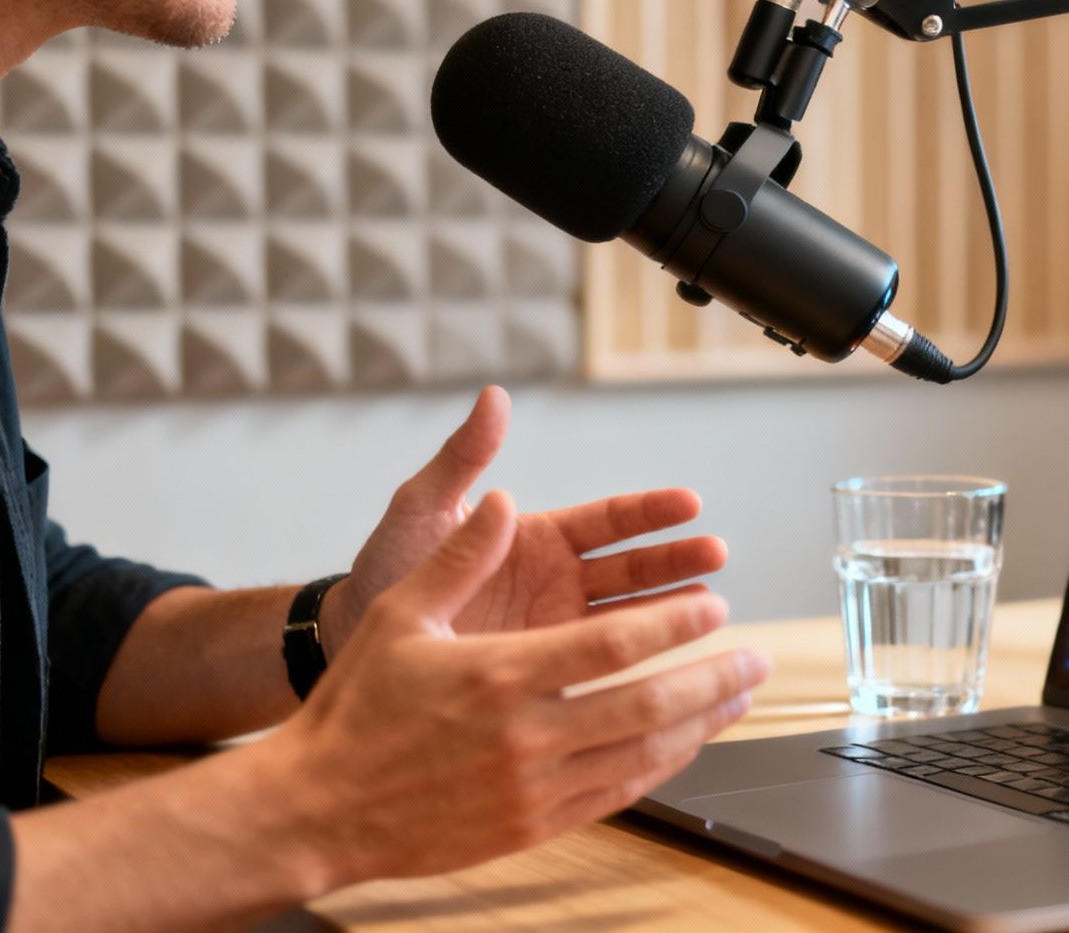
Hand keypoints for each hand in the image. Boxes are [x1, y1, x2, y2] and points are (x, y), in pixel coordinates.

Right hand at [271, 491, 768, 882]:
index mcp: (501, 674)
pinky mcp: (531, 826)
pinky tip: (683, 747)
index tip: (714, 605)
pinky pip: (616, 795)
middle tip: (757, 656)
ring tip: (739, 699)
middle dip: (713, 678)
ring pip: (642, 757)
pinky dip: (660, 768)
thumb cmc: (357, 706)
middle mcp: (526, 735)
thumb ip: (460, 556)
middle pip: (648, 705)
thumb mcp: (402, 615)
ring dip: (701, 726)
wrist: (318, 806)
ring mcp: (532, 788)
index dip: (674, 623)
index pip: (614, 646)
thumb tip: (501, 498)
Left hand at [321, 387, 726, 652]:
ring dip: (673, 610)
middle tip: (716, 555)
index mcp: (536, 537)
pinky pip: (604, 666)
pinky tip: (675, 665)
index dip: (651, 512)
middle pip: (634, 567)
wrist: (352, 643)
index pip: (609, 519)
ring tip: (712, 608)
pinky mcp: (548, 671)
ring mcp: (557, 628)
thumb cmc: (384, 570)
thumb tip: (493, 397)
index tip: (690, 503)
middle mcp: (557, 581)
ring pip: (631, 616)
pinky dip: (642, 664)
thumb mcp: (421, 510)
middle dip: (678, 559)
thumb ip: (462, 459)